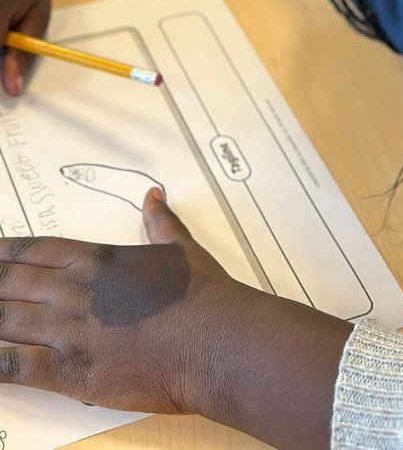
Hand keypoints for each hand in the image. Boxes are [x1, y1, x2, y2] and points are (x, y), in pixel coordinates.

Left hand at [0, 188, 247, 415]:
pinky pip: (15, 366)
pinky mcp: (71, 371)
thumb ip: (160, 222)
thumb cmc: (202, 294)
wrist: (216, 338)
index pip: (35, 250)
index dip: (3, 251)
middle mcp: (75, 291)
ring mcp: (69, 331)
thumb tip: (154, 195)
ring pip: (4, 320)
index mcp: (98, 259)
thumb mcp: (180, 248)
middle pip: (10, 282)